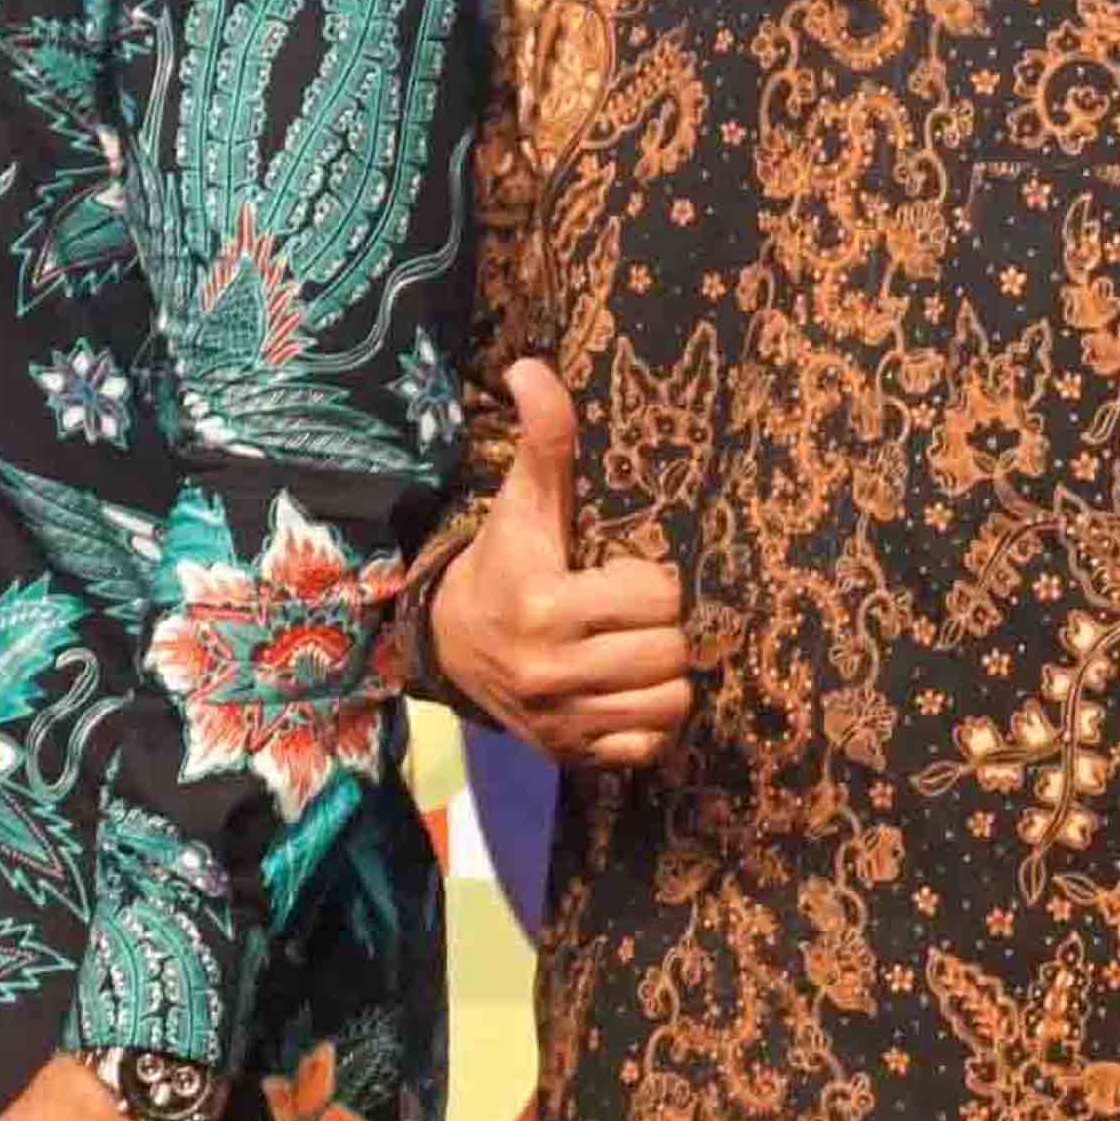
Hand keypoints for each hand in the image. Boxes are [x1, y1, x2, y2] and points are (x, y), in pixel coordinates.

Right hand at [419, 360, 688, 767]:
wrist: (447, 644)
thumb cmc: (502, 563)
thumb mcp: (522, 503)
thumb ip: (543, 442)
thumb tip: (531, 366)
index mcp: (546, 605)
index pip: (658, 597)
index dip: (651, 582)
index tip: (621, 575)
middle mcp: (552, 671)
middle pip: (672, 653)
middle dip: (664, 630)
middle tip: (634, 617)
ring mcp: (562, 721)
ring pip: (671, 703)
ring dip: (664, 677)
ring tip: (637, 653)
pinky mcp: (570, 755)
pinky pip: (649, 747)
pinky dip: (648, 723)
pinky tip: (625, 693)